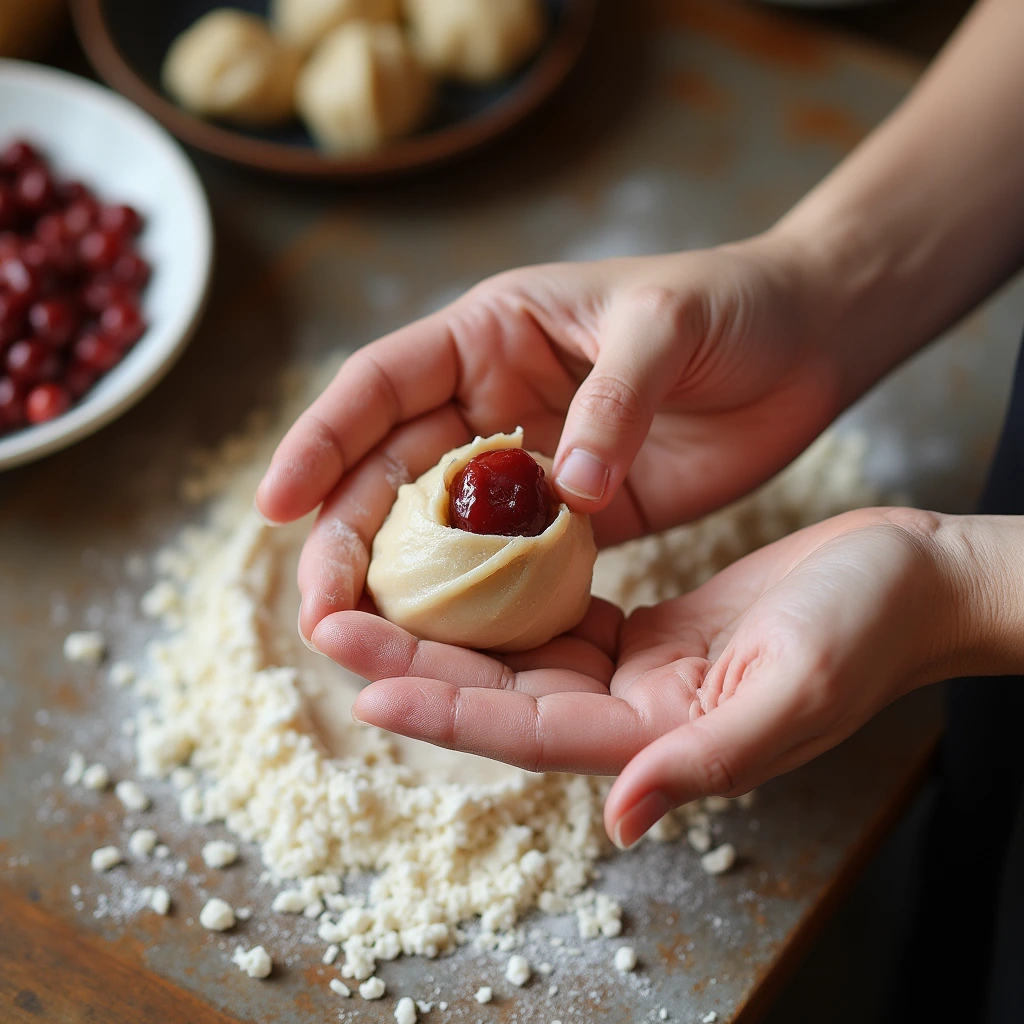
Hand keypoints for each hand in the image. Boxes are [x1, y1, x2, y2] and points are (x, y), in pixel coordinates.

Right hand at [256, 234, 843, 638]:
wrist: (805, 342)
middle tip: (319, 611)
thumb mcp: (665, 326)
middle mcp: (494, 400)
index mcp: (492, 332)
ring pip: (443, 528)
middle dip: (347, 537)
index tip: (276, 504)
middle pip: (393, 470)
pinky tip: (453, 646)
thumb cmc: (730, 306)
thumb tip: (567, 491)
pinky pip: (516, 562)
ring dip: (401, 584)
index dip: (322, 442)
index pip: (380, 384)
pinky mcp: (580, 515)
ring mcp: (533, 464)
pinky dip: (483, 601)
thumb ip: (615, 400)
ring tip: (363, 643)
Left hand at [313, 507, 974, 845]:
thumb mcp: (795, 690)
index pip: (531, 728)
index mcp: (661, 734)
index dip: (448, 711)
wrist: (910, 580)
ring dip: (448, 630)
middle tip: (335, 625)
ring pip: (521, 656)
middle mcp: (635, 712)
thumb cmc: (867, 629)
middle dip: (419, 663)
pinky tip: (462, 571)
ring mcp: (639, 673)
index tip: (368, 685)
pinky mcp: (649, 633)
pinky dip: (506, 601)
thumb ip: (711, 761)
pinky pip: (560, 619)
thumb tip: (624, 820)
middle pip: (506, 692)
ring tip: (373, 595)